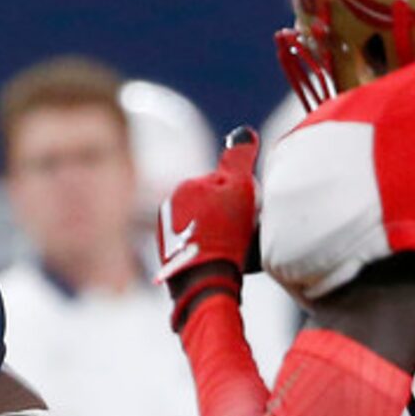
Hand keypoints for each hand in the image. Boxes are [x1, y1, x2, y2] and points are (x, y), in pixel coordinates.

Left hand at [156, 128, 259, 328]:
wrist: (205, 283)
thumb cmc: (225, 234)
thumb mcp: (240, 187)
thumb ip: (240, 157)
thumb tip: (243, 132)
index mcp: (184, 186)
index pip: (224, 182)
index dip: (243, 196)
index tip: (248, 213)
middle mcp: (168, 207)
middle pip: (213, 205)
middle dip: (229, 216)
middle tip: (242, 235)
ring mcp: (166, 235)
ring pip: (204, 227)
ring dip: (219, 235)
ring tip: (232, 251)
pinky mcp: (170, 260)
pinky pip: (197, 249)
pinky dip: (208, 253)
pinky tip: (219, 263)